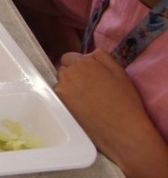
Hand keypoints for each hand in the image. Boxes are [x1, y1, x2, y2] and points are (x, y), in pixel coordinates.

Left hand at [55, 50, 167, 172]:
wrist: (124, 131)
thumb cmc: (125, 101)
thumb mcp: (119, 71)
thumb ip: (100, 56)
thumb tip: (87, 54)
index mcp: (82, 63)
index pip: (70, 58)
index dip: (79, 66)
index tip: (89, 76)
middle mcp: (68, 73)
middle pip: (64, 70)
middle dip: (74, 75)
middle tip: (90, 88)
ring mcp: (62, 89)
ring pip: (62, 83)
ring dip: (70, 87)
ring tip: (88, 99)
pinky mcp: (60, 104)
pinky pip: (60, 96)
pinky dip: (68, 99)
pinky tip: (83, 107)